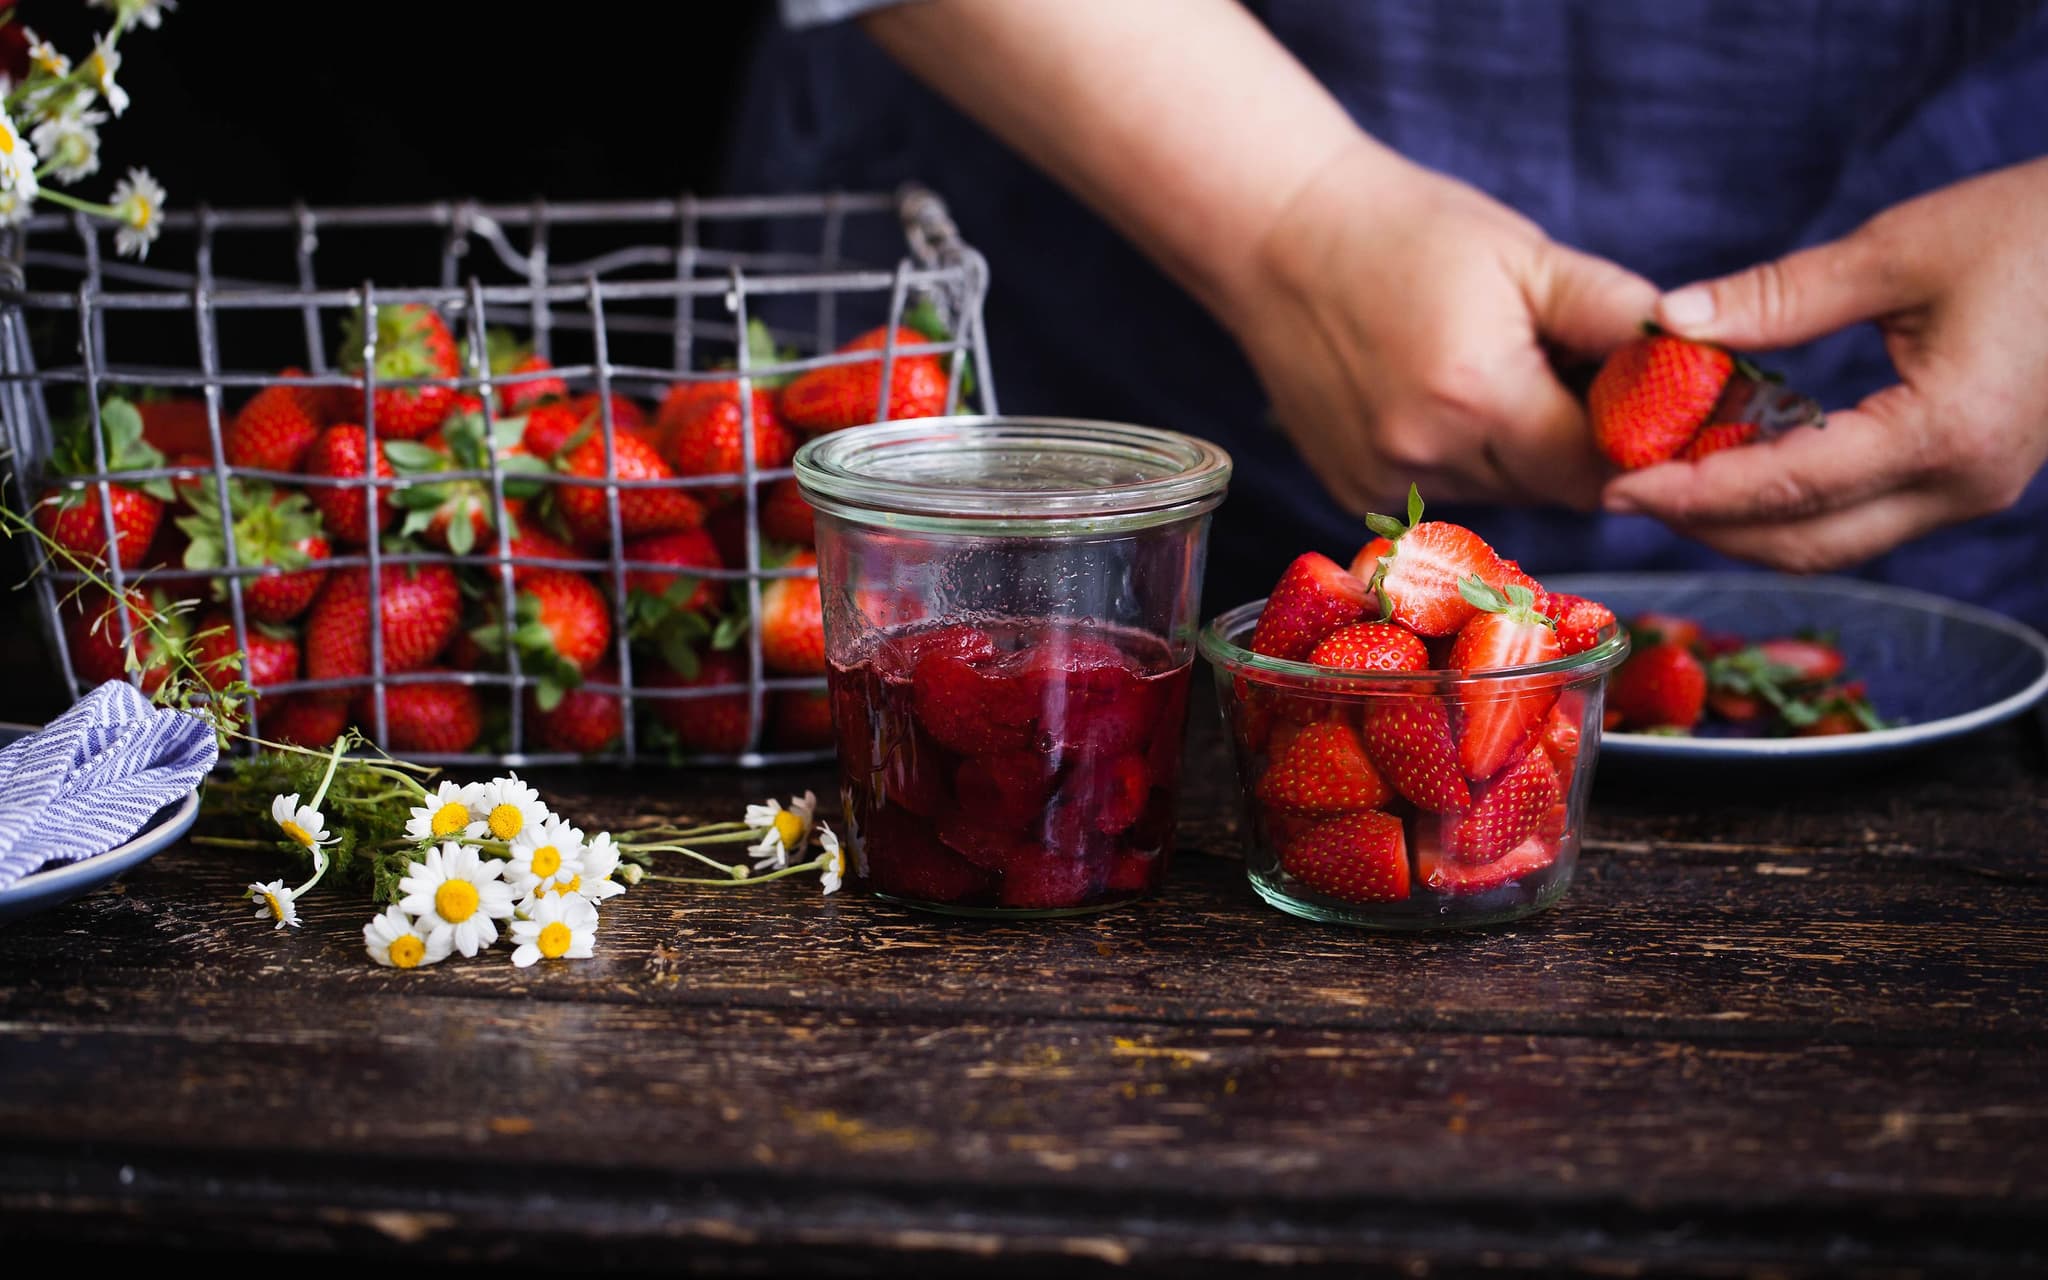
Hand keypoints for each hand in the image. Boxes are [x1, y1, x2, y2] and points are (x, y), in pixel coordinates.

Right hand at [1224, 140, 1657, 514]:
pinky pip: (1441, 495)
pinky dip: (1459, 459)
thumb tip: (1704, 364)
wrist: (1277, 236)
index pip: (1602, 466)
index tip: (1645, 404)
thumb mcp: (1528, 256)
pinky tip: (1434, 398)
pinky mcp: (1352, 490)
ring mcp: (1381, 481)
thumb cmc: (1407, 232)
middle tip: (1563, 372)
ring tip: (1491, 374)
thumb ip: (1617, 315)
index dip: (1635, 439)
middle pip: (1554, 490)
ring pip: (1500, 495)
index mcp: (1480, 393)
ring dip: (1518, 452)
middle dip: (1578, 443)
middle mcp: (1426, 455)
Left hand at [1603, 157, 2047, 571]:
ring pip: (1831, 543)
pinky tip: (1735, 462)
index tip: (1618, 487)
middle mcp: (1962, 486)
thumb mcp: (1898, 251)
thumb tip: (1669, 319)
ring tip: (1667, 477)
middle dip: (1705, 524)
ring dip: (1744, 521)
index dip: (1692, 494)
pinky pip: (1861, 516)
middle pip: (1803, 544)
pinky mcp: (1970, 479)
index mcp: (1946, 434)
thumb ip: (1778, 297)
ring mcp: (1972, 492)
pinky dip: (1789, 503)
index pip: (1788, 489)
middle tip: (1625, 489)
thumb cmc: (2034, 230)